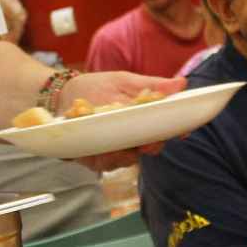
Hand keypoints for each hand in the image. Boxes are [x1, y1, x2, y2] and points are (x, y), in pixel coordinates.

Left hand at [61, 70, 185, 169]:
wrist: (64, 94)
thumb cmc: (98, 86)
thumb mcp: (125, 82)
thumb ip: (152, 85)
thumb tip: (182, 83)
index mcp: (142, 123)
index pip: (162, 133)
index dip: (173, 133)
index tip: (180, 132)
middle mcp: (130, 141)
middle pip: (146, 150)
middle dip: (148, 148)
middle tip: (147, 143)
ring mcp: (111, 151)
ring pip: (124, 161)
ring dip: (122, 155)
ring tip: (116, 146)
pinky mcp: (92, 158)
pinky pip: (101, 164)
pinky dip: (101, 158)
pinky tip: (98, 150)